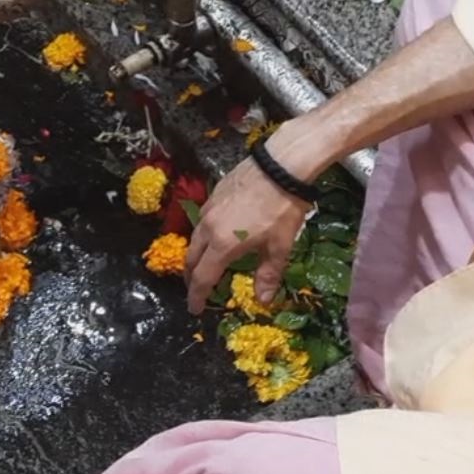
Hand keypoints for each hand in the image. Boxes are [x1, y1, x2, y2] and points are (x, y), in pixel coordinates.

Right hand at [184, 154, 313, 314]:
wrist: (281, 164)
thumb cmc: (282, 208)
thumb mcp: (280, 246)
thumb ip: (268, 275)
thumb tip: (262, 301)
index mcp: (222, 244)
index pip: (202, 278)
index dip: (196, 296)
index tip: (195, 309)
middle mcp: (209, 227)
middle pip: (191, 258)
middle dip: (191, 278)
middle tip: (196, 290)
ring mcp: (209, 208)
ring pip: (195, 238)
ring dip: (196, 256)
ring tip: (206, 264)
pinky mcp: (214, 193)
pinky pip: (203, 221)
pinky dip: (205, 236)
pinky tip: (218, 234)